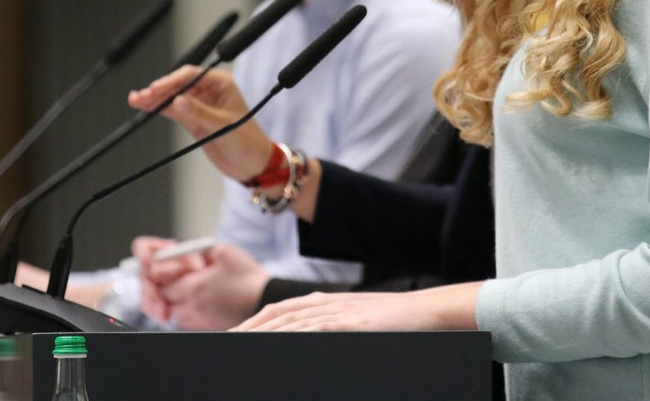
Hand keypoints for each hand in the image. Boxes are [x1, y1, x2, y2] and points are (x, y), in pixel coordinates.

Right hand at [127, 66, 271, 181]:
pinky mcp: (193, 119)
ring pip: (173, 97)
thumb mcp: (223, 126)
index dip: (172, 81)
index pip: (191, 75)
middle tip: (142, 96)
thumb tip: (177, 101)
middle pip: (178, 85)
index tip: (156, 89)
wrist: (252, 164)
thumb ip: (200, 113)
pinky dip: (159, 109)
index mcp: (221, 83)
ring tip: (135, 100)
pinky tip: (144, 107)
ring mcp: (200, 105)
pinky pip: (173, 111)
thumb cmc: (247, 141)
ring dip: (155, 99)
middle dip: (159, 90)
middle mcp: (209, 90)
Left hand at [135, 237, 269, 329]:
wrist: (263, 299)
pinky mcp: (202, 326)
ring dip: (168, 297)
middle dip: (156, 285)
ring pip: (169, 309)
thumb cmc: (246, 275)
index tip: (151, 262)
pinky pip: (181, 317)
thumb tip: (175, 252)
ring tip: (177, 282)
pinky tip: (190, 295)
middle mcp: (191, 306)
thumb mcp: (223, 251)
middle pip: (159, 298)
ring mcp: (196, 318)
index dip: (153, 271)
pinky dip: (179, 306)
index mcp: (194, 286)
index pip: (158, 281)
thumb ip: (195, 249)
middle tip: (156, 273)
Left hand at [233, 282, 482, 332]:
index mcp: (321, 303)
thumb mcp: (351, 321)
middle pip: (275, 317)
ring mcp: (337, 313)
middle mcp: (323, 305)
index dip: (250, 324)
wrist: (425, 310)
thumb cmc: (389, 321)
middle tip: (224, 343)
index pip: (275, 313)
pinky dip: (295, 336)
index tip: (229, 337)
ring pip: (290, 323)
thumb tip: (300, 337)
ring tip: (240, 345)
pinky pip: (317, 330)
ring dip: (263, 334)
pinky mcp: (351, 323)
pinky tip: (279, 342)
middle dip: (247, 330)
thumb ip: (323, 326)